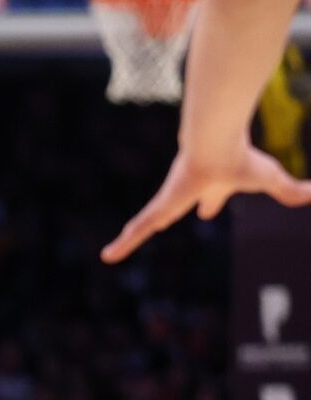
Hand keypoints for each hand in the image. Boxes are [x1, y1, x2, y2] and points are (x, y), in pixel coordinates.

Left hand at [103, 143, 310, 262]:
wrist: (215, 144)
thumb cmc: (241, 159)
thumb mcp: (271, 179)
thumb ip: (291, 190)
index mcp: (211, 186)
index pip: (209, 198)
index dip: (210, 204)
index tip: (207, 211)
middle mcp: (186, 192)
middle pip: (172, 211)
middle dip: (165, 218)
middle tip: (156, 226)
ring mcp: (170, 199)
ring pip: (147, 223)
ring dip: (132, 238)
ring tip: (113, 252)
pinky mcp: (161, 205)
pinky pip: (140, 226)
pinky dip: (126, 242)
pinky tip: (109, 255)